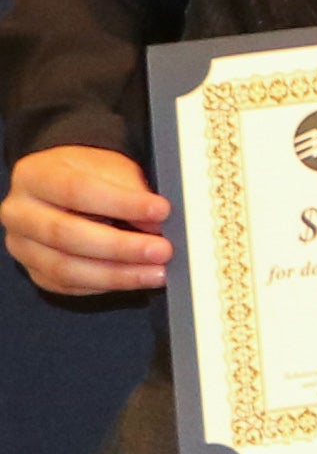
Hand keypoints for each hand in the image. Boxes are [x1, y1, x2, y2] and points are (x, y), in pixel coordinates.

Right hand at [5, 144, 169, 299]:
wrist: (68, 186)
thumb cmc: (89, 175)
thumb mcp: (110, 168)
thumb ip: (130, 190)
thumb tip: (154, 224)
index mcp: (33, 176)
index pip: (76, 190)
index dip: (121, 203)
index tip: (160, 211)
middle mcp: (19, 213)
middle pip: (66, 234)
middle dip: (120, 246)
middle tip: (161, 250)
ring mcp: (23, 246)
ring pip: (66, 268)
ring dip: (117, 274)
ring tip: (156, 272)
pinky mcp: (36, 272)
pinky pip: (69, 285)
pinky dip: (107, 285)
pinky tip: (135, 279)